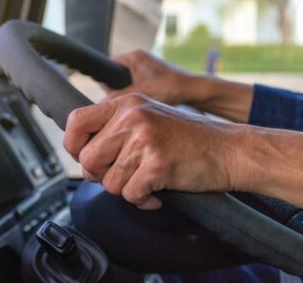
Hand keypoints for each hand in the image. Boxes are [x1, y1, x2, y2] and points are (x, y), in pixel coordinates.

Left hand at [63, 93, 302, 210]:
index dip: (72, 146)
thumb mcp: (149, 118)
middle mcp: (132, 116)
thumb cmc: (190, 140)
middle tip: (124, 176)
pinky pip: (130, 195)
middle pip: (88, 160)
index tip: (85, 159)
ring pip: (109, 182)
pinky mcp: (157, 163)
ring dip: (127, 190)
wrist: (230, 150)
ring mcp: (144, 139)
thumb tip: (81, 150)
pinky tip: (157, 193)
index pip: (76, 121)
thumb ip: (116, 127)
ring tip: (147, 181)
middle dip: (102, 176)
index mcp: (126, 102)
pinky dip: (143, 200)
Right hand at [107, 50, 254, 122]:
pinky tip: (143, 107)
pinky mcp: (152, 79)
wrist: (196, 92)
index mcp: (133, 57)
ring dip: (128, 97)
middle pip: (115, 78)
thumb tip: (100, 106)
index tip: (106, 97)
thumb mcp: (140, 93)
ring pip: (126, 85)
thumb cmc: (172, 88)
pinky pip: (136, 89)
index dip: (105, 82)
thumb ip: (117, 98)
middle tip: (121, 104)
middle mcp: (139, 60)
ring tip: (135, 106)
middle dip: (116, 92)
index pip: (107, 67)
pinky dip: (137, 98)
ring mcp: (146, 69)